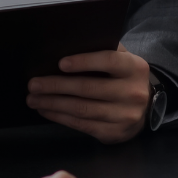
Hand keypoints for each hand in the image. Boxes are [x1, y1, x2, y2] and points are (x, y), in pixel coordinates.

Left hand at [27, 44, 152, 142]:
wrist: (144, 108)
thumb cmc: (123, 77)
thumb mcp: (122, 60)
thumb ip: (103, 50)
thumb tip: (67, 45)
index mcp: (134, 68)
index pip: (108, 61)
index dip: (84, 62)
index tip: (60, 63)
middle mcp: (132, 93)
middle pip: (88, 88)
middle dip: (56, 86)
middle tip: (33, 84)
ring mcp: (124, 116)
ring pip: (81, 109)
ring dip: (53, 104)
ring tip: (33, 99)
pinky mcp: (114, 133)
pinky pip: (82, 125)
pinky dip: (60, 117)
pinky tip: (46, 110)